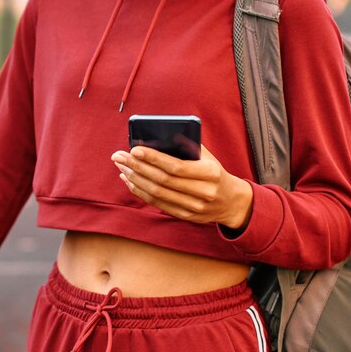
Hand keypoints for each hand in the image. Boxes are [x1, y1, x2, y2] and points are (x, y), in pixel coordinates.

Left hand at [111, 145, 252, 229]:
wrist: (231, 202)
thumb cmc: (214, 172)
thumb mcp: (208, 157)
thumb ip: (189, 145)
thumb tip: (162, 135)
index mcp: (210, 173)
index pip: (176, 166)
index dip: (153, 158)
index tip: (134, 149)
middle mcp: (203, 192)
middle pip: (162, 180)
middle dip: (137, 167)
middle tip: (119, 156)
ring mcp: (194, 207)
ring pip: (157, 193)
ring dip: (134, 179)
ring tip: (121, 166)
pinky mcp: (185, 216)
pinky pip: (157, 204)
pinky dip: (140, 191)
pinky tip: (129, 180)